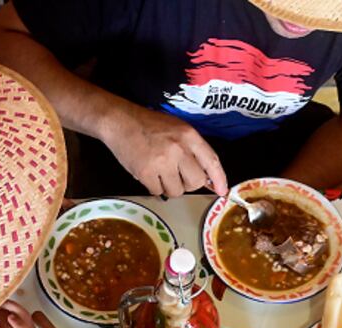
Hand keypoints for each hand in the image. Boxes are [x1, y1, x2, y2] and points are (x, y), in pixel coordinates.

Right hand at [0, 300, 37, 327]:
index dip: (20, 325)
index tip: (9, 317)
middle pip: (28, 323)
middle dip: (15, 311)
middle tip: (2, 305)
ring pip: (26, 316)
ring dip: (14, 307)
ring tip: (1, 303)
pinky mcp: (28, 326)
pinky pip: (24, 314)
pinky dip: (14, 308)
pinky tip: (5, 305)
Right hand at [101, 104, 227, 197]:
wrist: (119, 121)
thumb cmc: (149, 126)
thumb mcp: (177, 129)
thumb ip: (192, 150)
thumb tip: (206, 178)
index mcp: (189, 136)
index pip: (211, 161)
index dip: (219, 179)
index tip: (222, 192)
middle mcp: (179, 149)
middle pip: (195, 182)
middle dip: (188, 184)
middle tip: (176, 176)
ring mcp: (162, 162)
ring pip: (177, 191)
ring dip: (169, 187)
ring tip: (159, 173)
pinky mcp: (146, 172)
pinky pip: (158, 192)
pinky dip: (153, 187)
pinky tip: (148, 174)